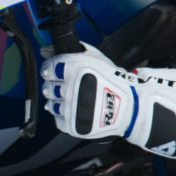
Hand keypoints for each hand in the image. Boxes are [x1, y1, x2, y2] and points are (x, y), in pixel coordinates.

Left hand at [40, 45, 175, 158]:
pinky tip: (78, 110)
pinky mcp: (73, 125)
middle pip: (48, 87)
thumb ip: (70, 51)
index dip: (52, 71)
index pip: (49, 69)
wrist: (130, 107)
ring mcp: (70, 108)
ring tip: (76, 99)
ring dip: (60, 101)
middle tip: (70, 87)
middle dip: (56, 86)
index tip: (57, 73)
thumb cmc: (114, 80)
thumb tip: (45, 50)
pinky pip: (58, 119)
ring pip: (51, 104)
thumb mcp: (95, 58)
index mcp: (74, 67)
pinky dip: (65, 116)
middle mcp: (70, 87)